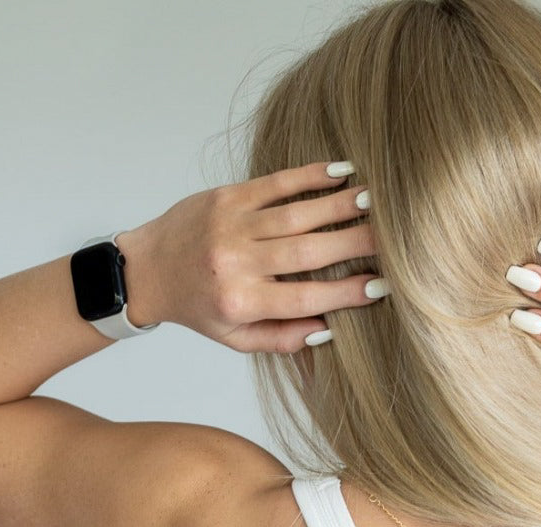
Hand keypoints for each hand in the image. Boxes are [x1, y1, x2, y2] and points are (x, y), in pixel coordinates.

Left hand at [116, 161, 381, 351]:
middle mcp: (236, 263)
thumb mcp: (236, 339)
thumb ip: (281, 339)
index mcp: (241, 303)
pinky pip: (275, 183)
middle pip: (308, 253)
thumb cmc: (199, 308)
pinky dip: (310, 176)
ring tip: (376, 202)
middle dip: (354, 245)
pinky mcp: (226, 196)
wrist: (147, 269)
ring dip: (339, 206)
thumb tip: (328, 329)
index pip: (306, 298)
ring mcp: (231, 225)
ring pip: (296, 214)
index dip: (347, 292)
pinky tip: (342, 173)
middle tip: (393, 240)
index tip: (382, 286)